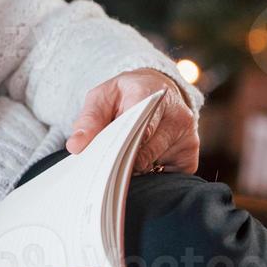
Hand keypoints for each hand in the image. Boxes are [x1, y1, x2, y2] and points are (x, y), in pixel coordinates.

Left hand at [64, 68, 199, 174]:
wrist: (155, 89)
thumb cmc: (125, 95)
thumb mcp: (102, 97)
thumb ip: (89, 120)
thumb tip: (76, 147)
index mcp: (151, 95)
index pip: (138, 128)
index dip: (120, 147)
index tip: (103, 160)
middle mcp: (176, 115)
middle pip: (145, 153)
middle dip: (121, 162)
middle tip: (103, 168)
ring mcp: (187, 137)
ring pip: (154, 166)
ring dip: (135, 169)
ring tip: (122, 159)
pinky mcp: (191, 156)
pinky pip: (168, 177)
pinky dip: (150, 175)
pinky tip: (141, 163)